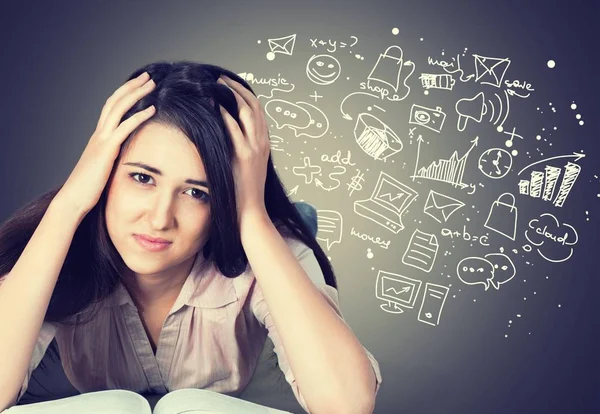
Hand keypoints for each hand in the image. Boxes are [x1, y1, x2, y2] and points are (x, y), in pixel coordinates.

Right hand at [54, 71, 156, 217]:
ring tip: (151, 84)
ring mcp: (101, 140)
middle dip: (132, 86)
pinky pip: (124, 128)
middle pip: (115, 101)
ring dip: (136, 94)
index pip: (111, 108)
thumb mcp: (105, 168)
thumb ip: (114, 157)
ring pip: (118, 108)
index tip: (139, 85)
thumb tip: (126, 155)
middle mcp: (98, 134)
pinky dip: (138, 116)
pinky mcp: (106, 150)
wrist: (73, 200)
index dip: (125, 94)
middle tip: (148, 76)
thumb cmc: (89, 189)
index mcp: (98, 137)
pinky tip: (152, 109)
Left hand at [217, 75, 270, 224]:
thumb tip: (228, 140)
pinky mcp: (243, 156)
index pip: (257, 111)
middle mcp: (262, 142)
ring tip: (216, 84)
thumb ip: (243, 151)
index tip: (231, 85)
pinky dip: (224, 113)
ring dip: (231, 95)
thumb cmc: (245, 193)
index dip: (245, 94)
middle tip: (221, 79)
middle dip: (237, 89)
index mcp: (264, 144)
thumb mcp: (250, 168)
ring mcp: (254, 148)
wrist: (252, 212)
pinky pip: (233, 128)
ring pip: (246, 111)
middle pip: (254, 105)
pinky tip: (213, 103)